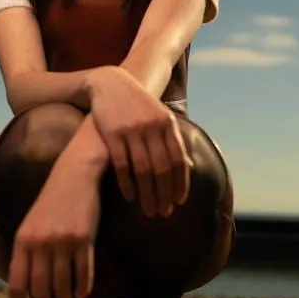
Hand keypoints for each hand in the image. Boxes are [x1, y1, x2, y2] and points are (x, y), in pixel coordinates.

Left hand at [8, 154, 100, 297]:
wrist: (75, 174)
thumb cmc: (53, 201)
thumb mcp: (32, 225)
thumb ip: (28, 254)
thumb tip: (29, 291)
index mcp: (22, 241)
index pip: (16, 286)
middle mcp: (40, 243)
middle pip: (40, 292)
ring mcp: (62, 241)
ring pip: (62, 288)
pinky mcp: (84, 238)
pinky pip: (83, 274)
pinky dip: (83, 289)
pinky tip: (83, 295)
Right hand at [87, 65, 192, 218]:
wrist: (110, 83)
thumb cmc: (138, 105)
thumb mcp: (159, 117)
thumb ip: (172, 140)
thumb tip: (188, 168)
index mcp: (167, 123)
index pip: (179, 160)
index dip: (181, 183)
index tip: (179, 202)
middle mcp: (152, 126)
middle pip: (162, 168)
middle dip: (165, 194)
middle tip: (163, 214)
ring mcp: (131, 130)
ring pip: (143, 170)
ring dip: (148, 195)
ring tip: (149, 211)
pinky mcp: (112, 133)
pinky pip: (122, 165)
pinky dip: (127, 184)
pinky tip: (130, 197)